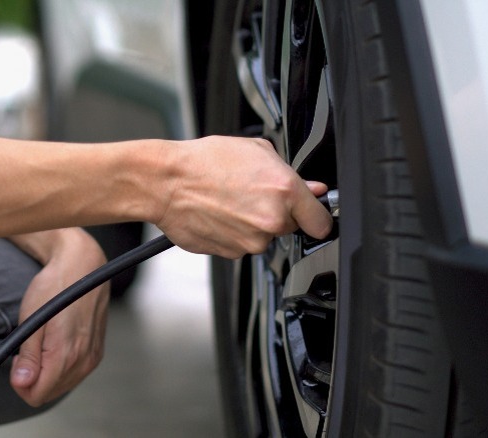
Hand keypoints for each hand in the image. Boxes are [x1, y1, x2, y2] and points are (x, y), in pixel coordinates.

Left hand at [7, 228, 108, 405]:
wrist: (83, 266)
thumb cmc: (55, 286)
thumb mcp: (32, 318)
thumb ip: (29, 356)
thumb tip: (22, 384)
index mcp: (65, 354)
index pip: (37, 395)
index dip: (20, 382)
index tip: (17, 359)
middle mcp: (83, 360)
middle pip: (49, 394)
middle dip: (33, 378)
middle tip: (27, 348)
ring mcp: (93, 357)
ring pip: (62, 386)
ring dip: (47, 373)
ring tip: (42, 342)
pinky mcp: (97, 352)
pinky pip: (74, 374)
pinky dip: (61, 367)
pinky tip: (56, 344)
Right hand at [156, 136, 332, 257]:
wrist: (167, 182)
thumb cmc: (204, 162)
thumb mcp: (255, 151)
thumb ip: (289, 173)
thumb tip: (311, 189)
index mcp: (284, 192)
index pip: (321, 221)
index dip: (317, 216)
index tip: (313, 215)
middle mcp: (271, 221)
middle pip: (290, 227)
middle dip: (277, 214)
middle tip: (253, 194)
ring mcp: (250, 241)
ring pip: (262, 237)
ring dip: (252, 224)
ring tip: (229, 201)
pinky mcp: (231, 253)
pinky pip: (241, 245)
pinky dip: (233, 233)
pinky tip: (219, 213)